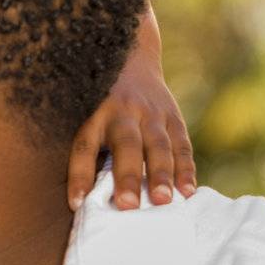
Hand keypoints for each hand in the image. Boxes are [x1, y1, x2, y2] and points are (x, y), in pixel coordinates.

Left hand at [67, 44, 194, 211]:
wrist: (130, 58)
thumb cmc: (101, 102)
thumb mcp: (87, 113)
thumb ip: (90, 147)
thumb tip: (83, 197)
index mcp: (94, 114)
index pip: (83, 146)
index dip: (79, 176)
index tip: (76, 204)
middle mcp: (122, 112)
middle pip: (125, 146)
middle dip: (126, 177)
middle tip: (127, 205)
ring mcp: (151, 113)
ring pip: (158, 145)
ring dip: (161, 175)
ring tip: (164, 201)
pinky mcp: (173, 115)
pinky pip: (181, 144)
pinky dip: (186, 169)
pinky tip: (188, 191)